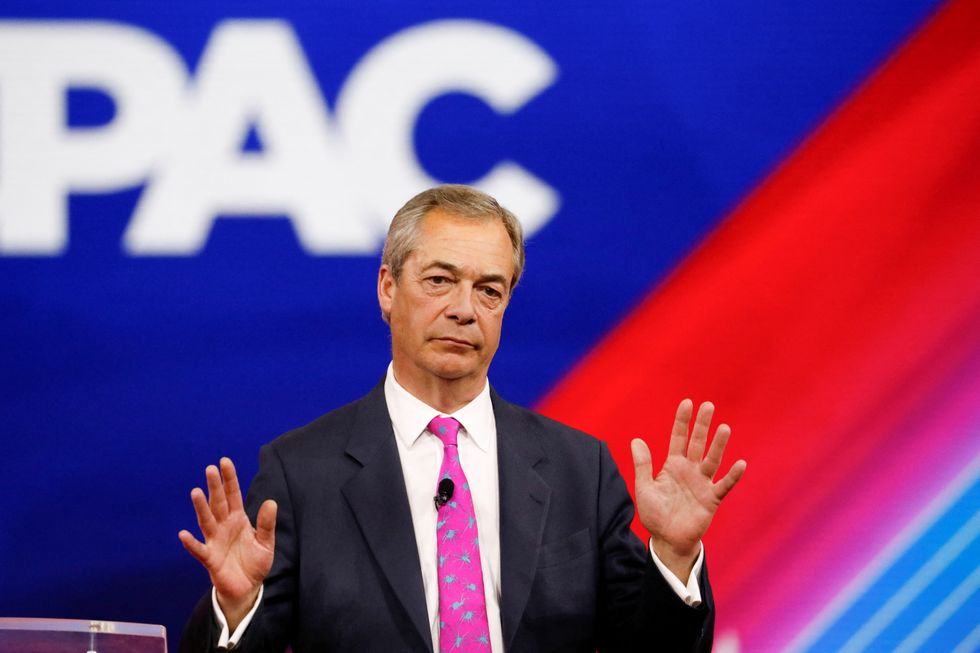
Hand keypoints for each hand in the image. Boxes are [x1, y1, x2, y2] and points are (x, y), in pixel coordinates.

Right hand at [178, 457, 276, 628]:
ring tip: (196, 492)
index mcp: (238, 519)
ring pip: (206, 521)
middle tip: (210, 469)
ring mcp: (215, 541)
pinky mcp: (210, 559)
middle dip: (214, 487)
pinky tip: (184, 534)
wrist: (248, 587)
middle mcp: (224, 526)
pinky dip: (191, 543)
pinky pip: (199, 550)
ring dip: (201, 508)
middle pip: (218, 503)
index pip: (233, 495)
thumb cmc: (255, 562)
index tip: (224, 461)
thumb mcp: (266, 542)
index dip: (229, 479)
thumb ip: (267, 523)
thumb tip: (271, 502)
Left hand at [631, 399, 745, 579]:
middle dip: (702, 425)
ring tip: (724, 428)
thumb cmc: (656, 514)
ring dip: (718, 445)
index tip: (687, 403)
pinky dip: (732, 476)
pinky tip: (740, 464)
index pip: (678, 438)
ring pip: (712, 460)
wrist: (667, 539)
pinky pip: (723, 485)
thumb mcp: (644, 488)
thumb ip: (643, 465)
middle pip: (697, 443)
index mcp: (673, 465)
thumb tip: (636, 440)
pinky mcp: (711, 499)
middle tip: (708, 405)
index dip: (682, 421)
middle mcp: (690, 470)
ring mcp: (702, 483)